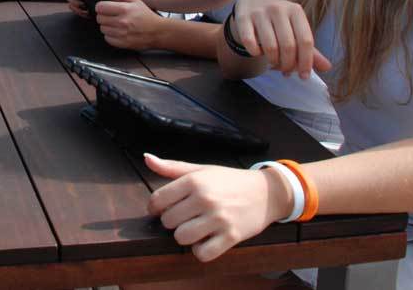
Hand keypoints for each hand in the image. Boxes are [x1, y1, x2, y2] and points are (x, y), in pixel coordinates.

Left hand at [92, 0, 161, 49]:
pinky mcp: (122, 43)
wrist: (158, 32)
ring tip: (115, 24)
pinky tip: (117, 32)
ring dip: (106, 26)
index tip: (104, 8)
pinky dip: (110, 35)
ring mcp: (122, 34)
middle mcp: (122, 22)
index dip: (100, 7)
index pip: (100, 7)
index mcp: (125, 9)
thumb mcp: (135, 0)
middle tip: (111, 16)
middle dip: (103, 16)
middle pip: (100, 18)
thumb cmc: (145, 15)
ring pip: (102, 29)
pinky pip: (107, 38)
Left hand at [144, 154, 291, 261]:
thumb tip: (146, 158)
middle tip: (184, 217)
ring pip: (182, 238)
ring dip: (185, 237)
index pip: (158, 200)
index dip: (154, 208)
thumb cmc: (229, 181)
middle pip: (168, 221)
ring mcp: (219, 218)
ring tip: (194, 228)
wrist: (266, 193)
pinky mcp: (231, 236)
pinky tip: (205, 240)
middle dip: (172, 222)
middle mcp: (205, 198)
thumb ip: (171, 167)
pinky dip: (200, 250)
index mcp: (194, 180)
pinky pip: (203, 253)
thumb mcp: (201, 170)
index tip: (161, 210)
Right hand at [231, 0, 330, 78]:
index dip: (306, 61)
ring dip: (273, 61)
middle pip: (288, 46)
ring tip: (273, 63)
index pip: (305, 40)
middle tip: (286, 71)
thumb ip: (309, 49)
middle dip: (288, 65)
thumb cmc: (278, 20)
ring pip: (270, 46)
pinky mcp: (242, 17)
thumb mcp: (295, 29)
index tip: (304, 76)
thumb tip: (328, 68)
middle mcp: (278, 8)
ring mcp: (259, 12)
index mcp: (295, 10)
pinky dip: (255, 53)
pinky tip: (258, 53)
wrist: (252, 2)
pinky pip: (250, 43)